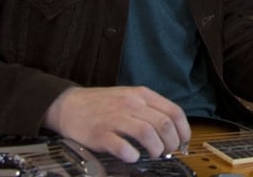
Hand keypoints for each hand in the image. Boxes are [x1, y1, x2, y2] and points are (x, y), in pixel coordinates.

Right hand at [43, 86, 190, 162]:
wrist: (69, 105)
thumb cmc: (102, 104)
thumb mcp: (129, 97)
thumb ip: (149, 109)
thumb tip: (171, 129)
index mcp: (141, 95)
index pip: (174, 111)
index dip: (183, 129)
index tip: (183, 141)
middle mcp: (131, 104)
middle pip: (163, 124)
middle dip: (171, 142)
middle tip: (168, 151)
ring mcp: (115, 118)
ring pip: (147, 133)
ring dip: (156, 149)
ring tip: (154, 154)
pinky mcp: (101, 133)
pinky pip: (123, 146)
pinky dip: (132, 155)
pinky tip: (132, 157)